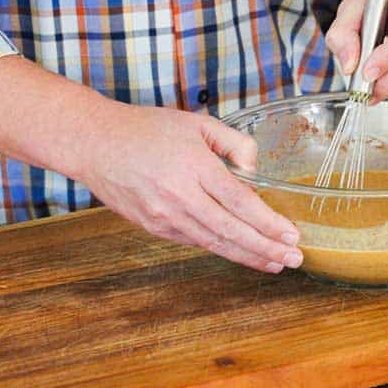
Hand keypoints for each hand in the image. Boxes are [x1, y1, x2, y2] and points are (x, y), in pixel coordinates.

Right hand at [74, 104, 302, 273]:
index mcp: (194, 166)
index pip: (240, 202)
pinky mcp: (153, 227)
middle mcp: (179, 196)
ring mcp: (164, 216)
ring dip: (247, 256)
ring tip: (275, 264)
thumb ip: (234, 143)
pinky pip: (194, 241)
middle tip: (293, 259)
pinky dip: (221, 248)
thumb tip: (254, 172)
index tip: (292, 235)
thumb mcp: (197, 123)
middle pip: (231, 231)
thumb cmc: (146, 129)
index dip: (269, 223)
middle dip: (266, 248)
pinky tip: (242, 252)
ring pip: (214, 243)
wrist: (93, 144)